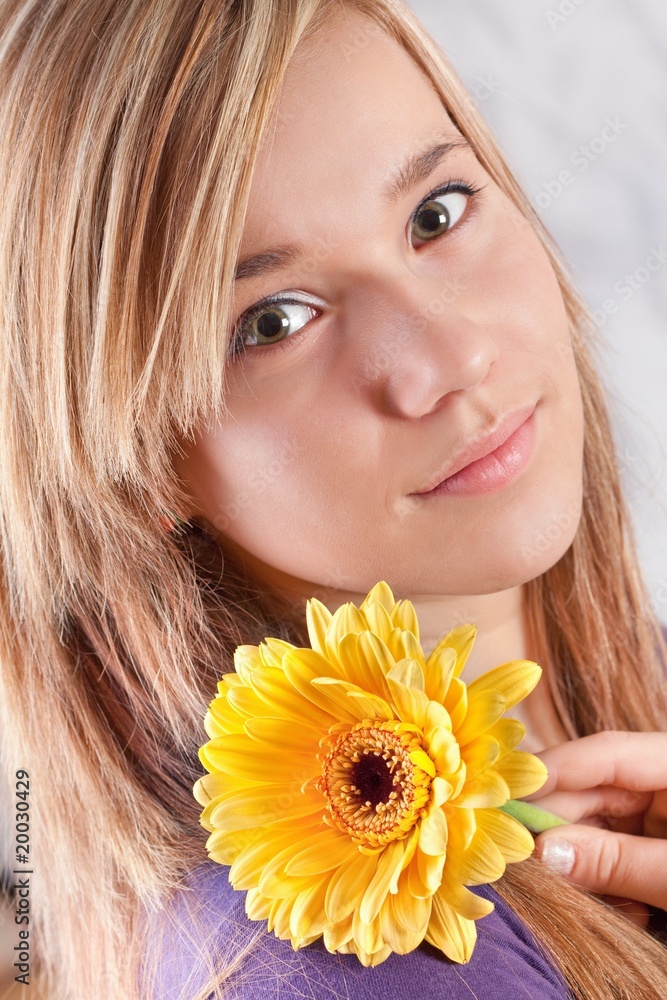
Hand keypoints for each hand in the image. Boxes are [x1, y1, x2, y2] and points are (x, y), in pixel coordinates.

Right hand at [525, 731, 666, 924]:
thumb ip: (619, 862)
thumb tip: (543, 852)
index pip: (607, 752)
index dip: (554, 770)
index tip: (504, 793)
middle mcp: (663, 783)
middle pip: (594, 791)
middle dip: (557, 827)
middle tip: (517, 858)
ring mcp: (660, 815)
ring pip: (597, 827)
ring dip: (580, 865)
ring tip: (573, 899)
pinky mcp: (657, 848)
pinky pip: (614, 853)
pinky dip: (605, 882)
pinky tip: (620, 912)